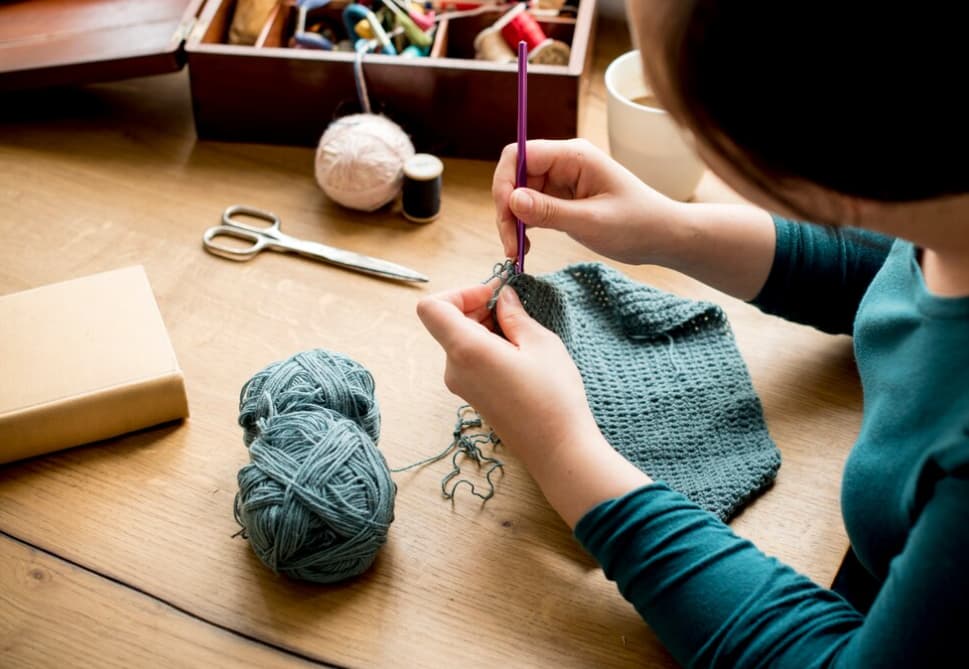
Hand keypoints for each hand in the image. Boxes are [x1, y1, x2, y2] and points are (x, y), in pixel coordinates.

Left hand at [416, 283, 595, 455]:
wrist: (557, 450)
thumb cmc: (553, 397)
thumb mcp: (540, 344)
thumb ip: (515, 315)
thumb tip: (503, 298)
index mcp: (466, 350)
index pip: (432, 307)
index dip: (459, 292)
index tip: (492, 295)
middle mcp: (454, 368)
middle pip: (447, 322)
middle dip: (477, 306)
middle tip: (514, 308)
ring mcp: (460, 385)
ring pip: (460, 340)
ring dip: (486, 326)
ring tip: (522, 332)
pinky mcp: (472, 395)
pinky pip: (470, 359)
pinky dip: (488, 345)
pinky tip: (519, 353)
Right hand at [493, 138, 689, 264]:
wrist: (662, 236)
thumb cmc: (637, 224)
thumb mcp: (591, 222)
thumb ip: (549, 211)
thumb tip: (511, 201)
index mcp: (574, 156)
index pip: (520, 155)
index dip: (505, 183)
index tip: (506, 216)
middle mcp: (564, 164)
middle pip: (515, 176)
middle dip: (507, 209)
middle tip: (510, 245)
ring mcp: (562, 181)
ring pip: (519, 194)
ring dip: (513, 221)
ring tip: (518, 250)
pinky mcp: (562, 200)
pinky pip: (531, 207)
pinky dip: (523, 226)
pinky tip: (526, 246)